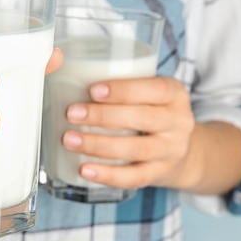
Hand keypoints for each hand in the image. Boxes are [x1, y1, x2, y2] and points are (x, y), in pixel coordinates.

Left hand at [61, 76, 197, 190]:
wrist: (183, 149)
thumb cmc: (151, 110)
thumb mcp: (148, 90)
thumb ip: (118, 81)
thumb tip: (57, 62)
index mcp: (174, 93)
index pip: (155, 88)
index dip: (124, 90)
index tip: (93, 90)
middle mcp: (178, 122)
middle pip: (143, 119)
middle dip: (103, 116)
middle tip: (72, 113)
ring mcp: (171, 150)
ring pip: (136, 150)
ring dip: (99, 145)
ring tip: (70, 140)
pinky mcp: (160, 173)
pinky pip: (134, 177)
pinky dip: (108, 175)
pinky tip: (85, 170)